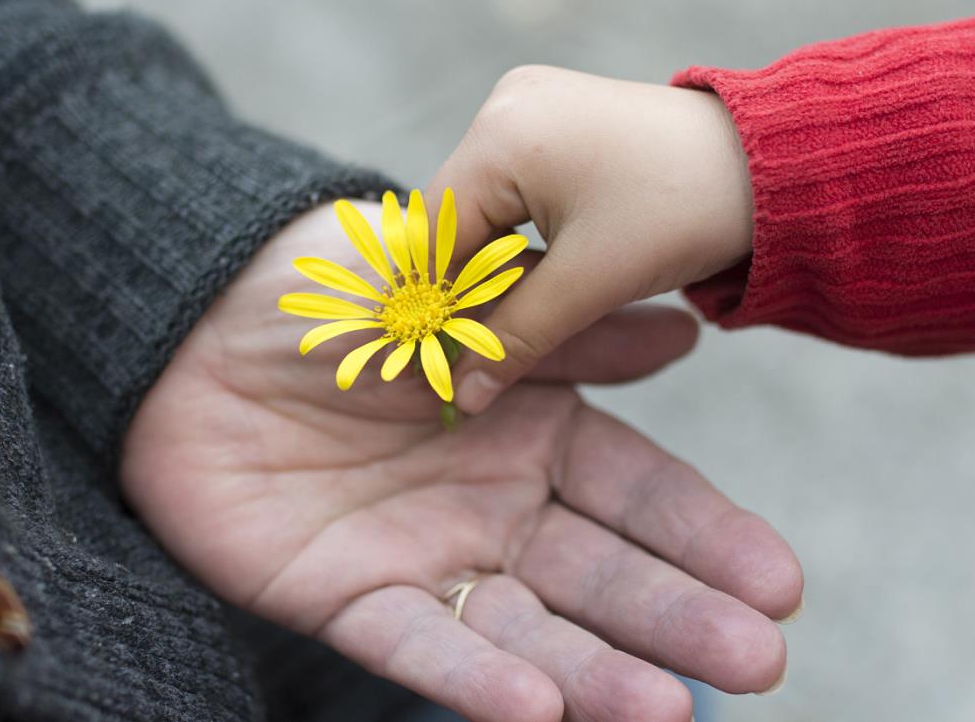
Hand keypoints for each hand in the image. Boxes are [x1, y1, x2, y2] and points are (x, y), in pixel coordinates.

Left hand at [123, 203, 799, 721]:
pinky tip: (535, 712)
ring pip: (524, 628)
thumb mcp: (456, 294)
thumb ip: (564, 326)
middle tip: (760, 661)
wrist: (193, 325)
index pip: (639, 494)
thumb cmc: (335, 297)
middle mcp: (495, 507)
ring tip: (668, 712)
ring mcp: (426, 558)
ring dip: (594, 672)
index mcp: (533, 431)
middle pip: (601, 574)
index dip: (706, 536)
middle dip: (677, 617)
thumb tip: (685, 336)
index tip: (781, 581)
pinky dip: (470, 678)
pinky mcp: (346, 598)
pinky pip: (415, 642)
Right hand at [426, 66, 753, 412]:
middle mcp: (504, 105)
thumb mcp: (591, 284)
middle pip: (454, 215)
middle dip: (463, 282)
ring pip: (483, 204)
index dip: (434, 301)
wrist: (774, 163)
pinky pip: (512, 184)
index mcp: (501, 136)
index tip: (438, 360)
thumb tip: (461, 396)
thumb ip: (516, 339)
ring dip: (493, 260)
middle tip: (470, 350)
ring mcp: (529, 102)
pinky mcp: (555, 114)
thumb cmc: (683, 213)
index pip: (433, 233)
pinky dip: (518, 232)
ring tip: (508, 316)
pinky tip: (538, 271)